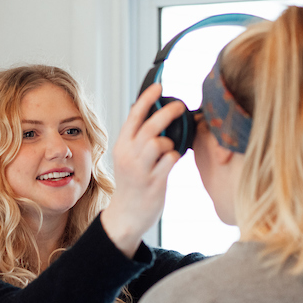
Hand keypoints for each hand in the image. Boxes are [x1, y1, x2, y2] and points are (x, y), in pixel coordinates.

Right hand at [100, 83, 184, 256]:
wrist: (126, 215)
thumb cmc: (132, 184)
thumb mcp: (128, 158)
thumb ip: (139, 139)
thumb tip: (158, 116)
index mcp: (122, 146)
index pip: (134, 116)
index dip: (147, 99)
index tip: (158, 86)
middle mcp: (128, 156)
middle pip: (150, 127)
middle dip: (167, 112)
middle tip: (181, 106)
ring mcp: (140, 170)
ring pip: (159, 143)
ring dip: (170, 142)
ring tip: (170, 149)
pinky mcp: (153, 183)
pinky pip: (170, 161)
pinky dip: (175, 157)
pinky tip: (172, 161)